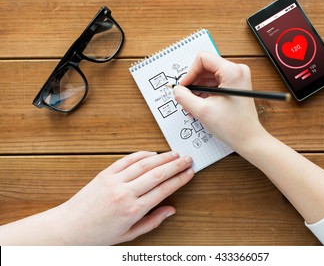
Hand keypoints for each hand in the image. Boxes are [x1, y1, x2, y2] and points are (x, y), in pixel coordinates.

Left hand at [58, 151, 193, 244]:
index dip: (180, 179)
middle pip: (158, 173)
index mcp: (134, 210)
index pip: (164, 189)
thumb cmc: (98, 234)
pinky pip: (127, 160)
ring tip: (175, 153)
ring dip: (162, 157)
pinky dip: (141, 154)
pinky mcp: (105, 174)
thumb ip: (152, 221)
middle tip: (188, 159)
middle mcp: (126, 193)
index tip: (190, 173)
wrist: (69, 228)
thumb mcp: (129, 234)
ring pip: (144, 164)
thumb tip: (171, 210)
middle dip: (176, 164)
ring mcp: (115, 181)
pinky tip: (152, 153)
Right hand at [173, 52, 264, 151]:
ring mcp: (237, 78)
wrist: (248, 139)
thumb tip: (176, 89)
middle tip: (186, 98)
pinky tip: (200, 106)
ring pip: (209, 76)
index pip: (203, 59)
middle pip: (206, 67)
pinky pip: (215, 83)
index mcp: (232, 72)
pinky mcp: (236, 85)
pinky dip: (205, 93)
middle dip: (193, 83)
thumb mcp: (202, 111)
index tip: (184, 87)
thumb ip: (185, 98)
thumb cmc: (233, 126)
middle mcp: (237, 71)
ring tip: (192, 106)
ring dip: (198, 90)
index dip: (190, 72)